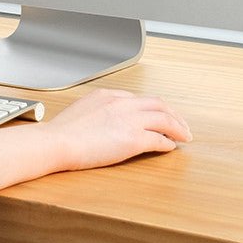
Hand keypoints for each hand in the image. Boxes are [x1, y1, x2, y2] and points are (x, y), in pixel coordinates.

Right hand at [42, 88, 191, 171]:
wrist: (58, 141)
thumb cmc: (62, 131)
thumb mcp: (80, 109)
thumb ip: (97, 110)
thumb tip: (104, 120)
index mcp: (106, 95)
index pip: (137, 98)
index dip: (151, 108)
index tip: (156, 116)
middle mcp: (120, 103)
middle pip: (157, 103)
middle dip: (173, 114)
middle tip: (180, 124)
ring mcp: (128, 120)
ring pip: (164, 119)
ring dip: (178, 127)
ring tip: (183, 136)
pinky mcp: (134, 139)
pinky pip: (160, 140)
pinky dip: (168, 143)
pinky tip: (170, 147)